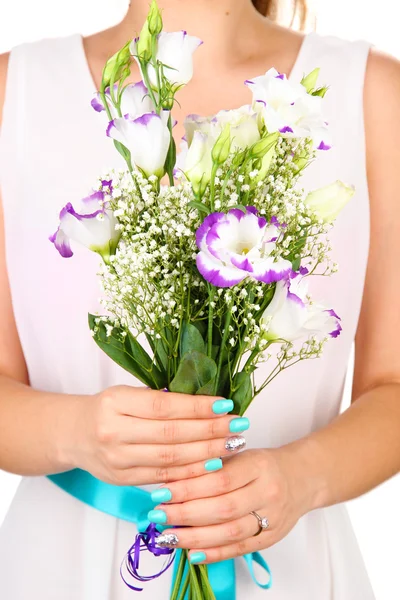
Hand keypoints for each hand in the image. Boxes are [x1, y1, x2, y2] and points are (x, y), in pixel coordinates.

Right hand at [61, 386, 248, 485]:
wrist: (73, 434)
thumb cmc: (108, 408)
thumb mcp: (127, 393)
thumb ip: (161, 400)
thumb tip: (208, 405)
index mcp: (115, 402)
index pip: (164, 406)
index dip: (197, 407)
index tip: (226, 405)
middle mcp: (113, 431)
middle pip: (171, 434)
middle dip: (210, 431)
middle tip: (238, 426)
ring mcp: (116, 459)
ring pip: (169, 459)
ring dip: (206, 453)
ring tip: (232, 446)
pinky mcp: (122, 480)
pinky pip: (162, 478)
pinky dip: (189, 473)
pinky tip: (211, 465)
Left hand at [153, 443, 319, 562]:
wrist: (302, 478)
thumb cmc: (263, 465)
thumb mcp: (241, 454)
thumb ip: (212, 464)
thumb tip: (171, 480)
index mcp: (258, 465)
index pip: (219, 479)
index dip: (188, 488)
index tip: (161, 492)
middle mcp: (268, 492)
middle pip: (223, 508)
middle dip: (185, 514)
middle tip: (158, 515)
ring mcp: (272, 518)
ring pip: (230, 532)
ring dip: (195, 538)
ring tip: (168, 536)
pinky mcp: (271, 539)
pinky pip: (240, 549)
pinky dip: (214, 553)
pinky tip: (192, 553)